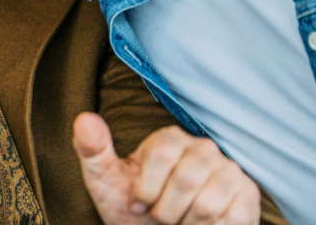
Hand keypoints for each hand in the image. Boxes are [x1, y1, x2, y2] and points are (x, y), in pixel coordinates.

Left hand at [74, 112, 259, 224]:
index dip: (145, 188)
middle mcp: (204, 148)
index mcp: (169, 139)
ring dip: (184, 223)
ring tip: (178, 222)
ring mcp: (230, 171)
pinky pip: (230, 218)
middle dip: (164, 210)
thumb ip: (92, 150)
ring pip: (206, 204)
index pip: (161, 155)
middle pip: (185, 181)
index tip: (137, 203)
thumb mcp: (105, 180)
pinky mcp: (248, 196)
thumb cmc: (133, 206)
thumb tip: (85, 118)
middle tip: (158, 217)